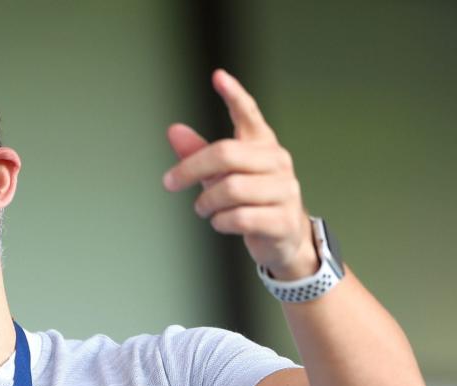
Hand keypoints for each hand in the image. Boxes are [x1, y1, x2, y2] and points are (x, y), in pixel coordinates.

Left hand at [162, 69, 317, 279]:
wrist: (285, 238)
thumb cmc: (251, 200)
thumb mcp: (222, 175)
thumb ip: (198, 154)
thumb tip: (173, 130)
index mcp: (262, 146)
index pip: (249, 115)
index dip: (235, 96)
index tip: (218, 76)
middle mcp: (277, 162)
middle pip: (226, 154)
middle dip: (191, 169)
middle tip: (170, 183)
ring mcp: (284, 190)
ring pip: (232, 189)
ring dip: (207, 202)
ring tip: (203, 209)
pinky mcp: (283, 220)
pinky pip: (241, 217)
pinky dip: (221, 222)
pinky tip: (220, 222)